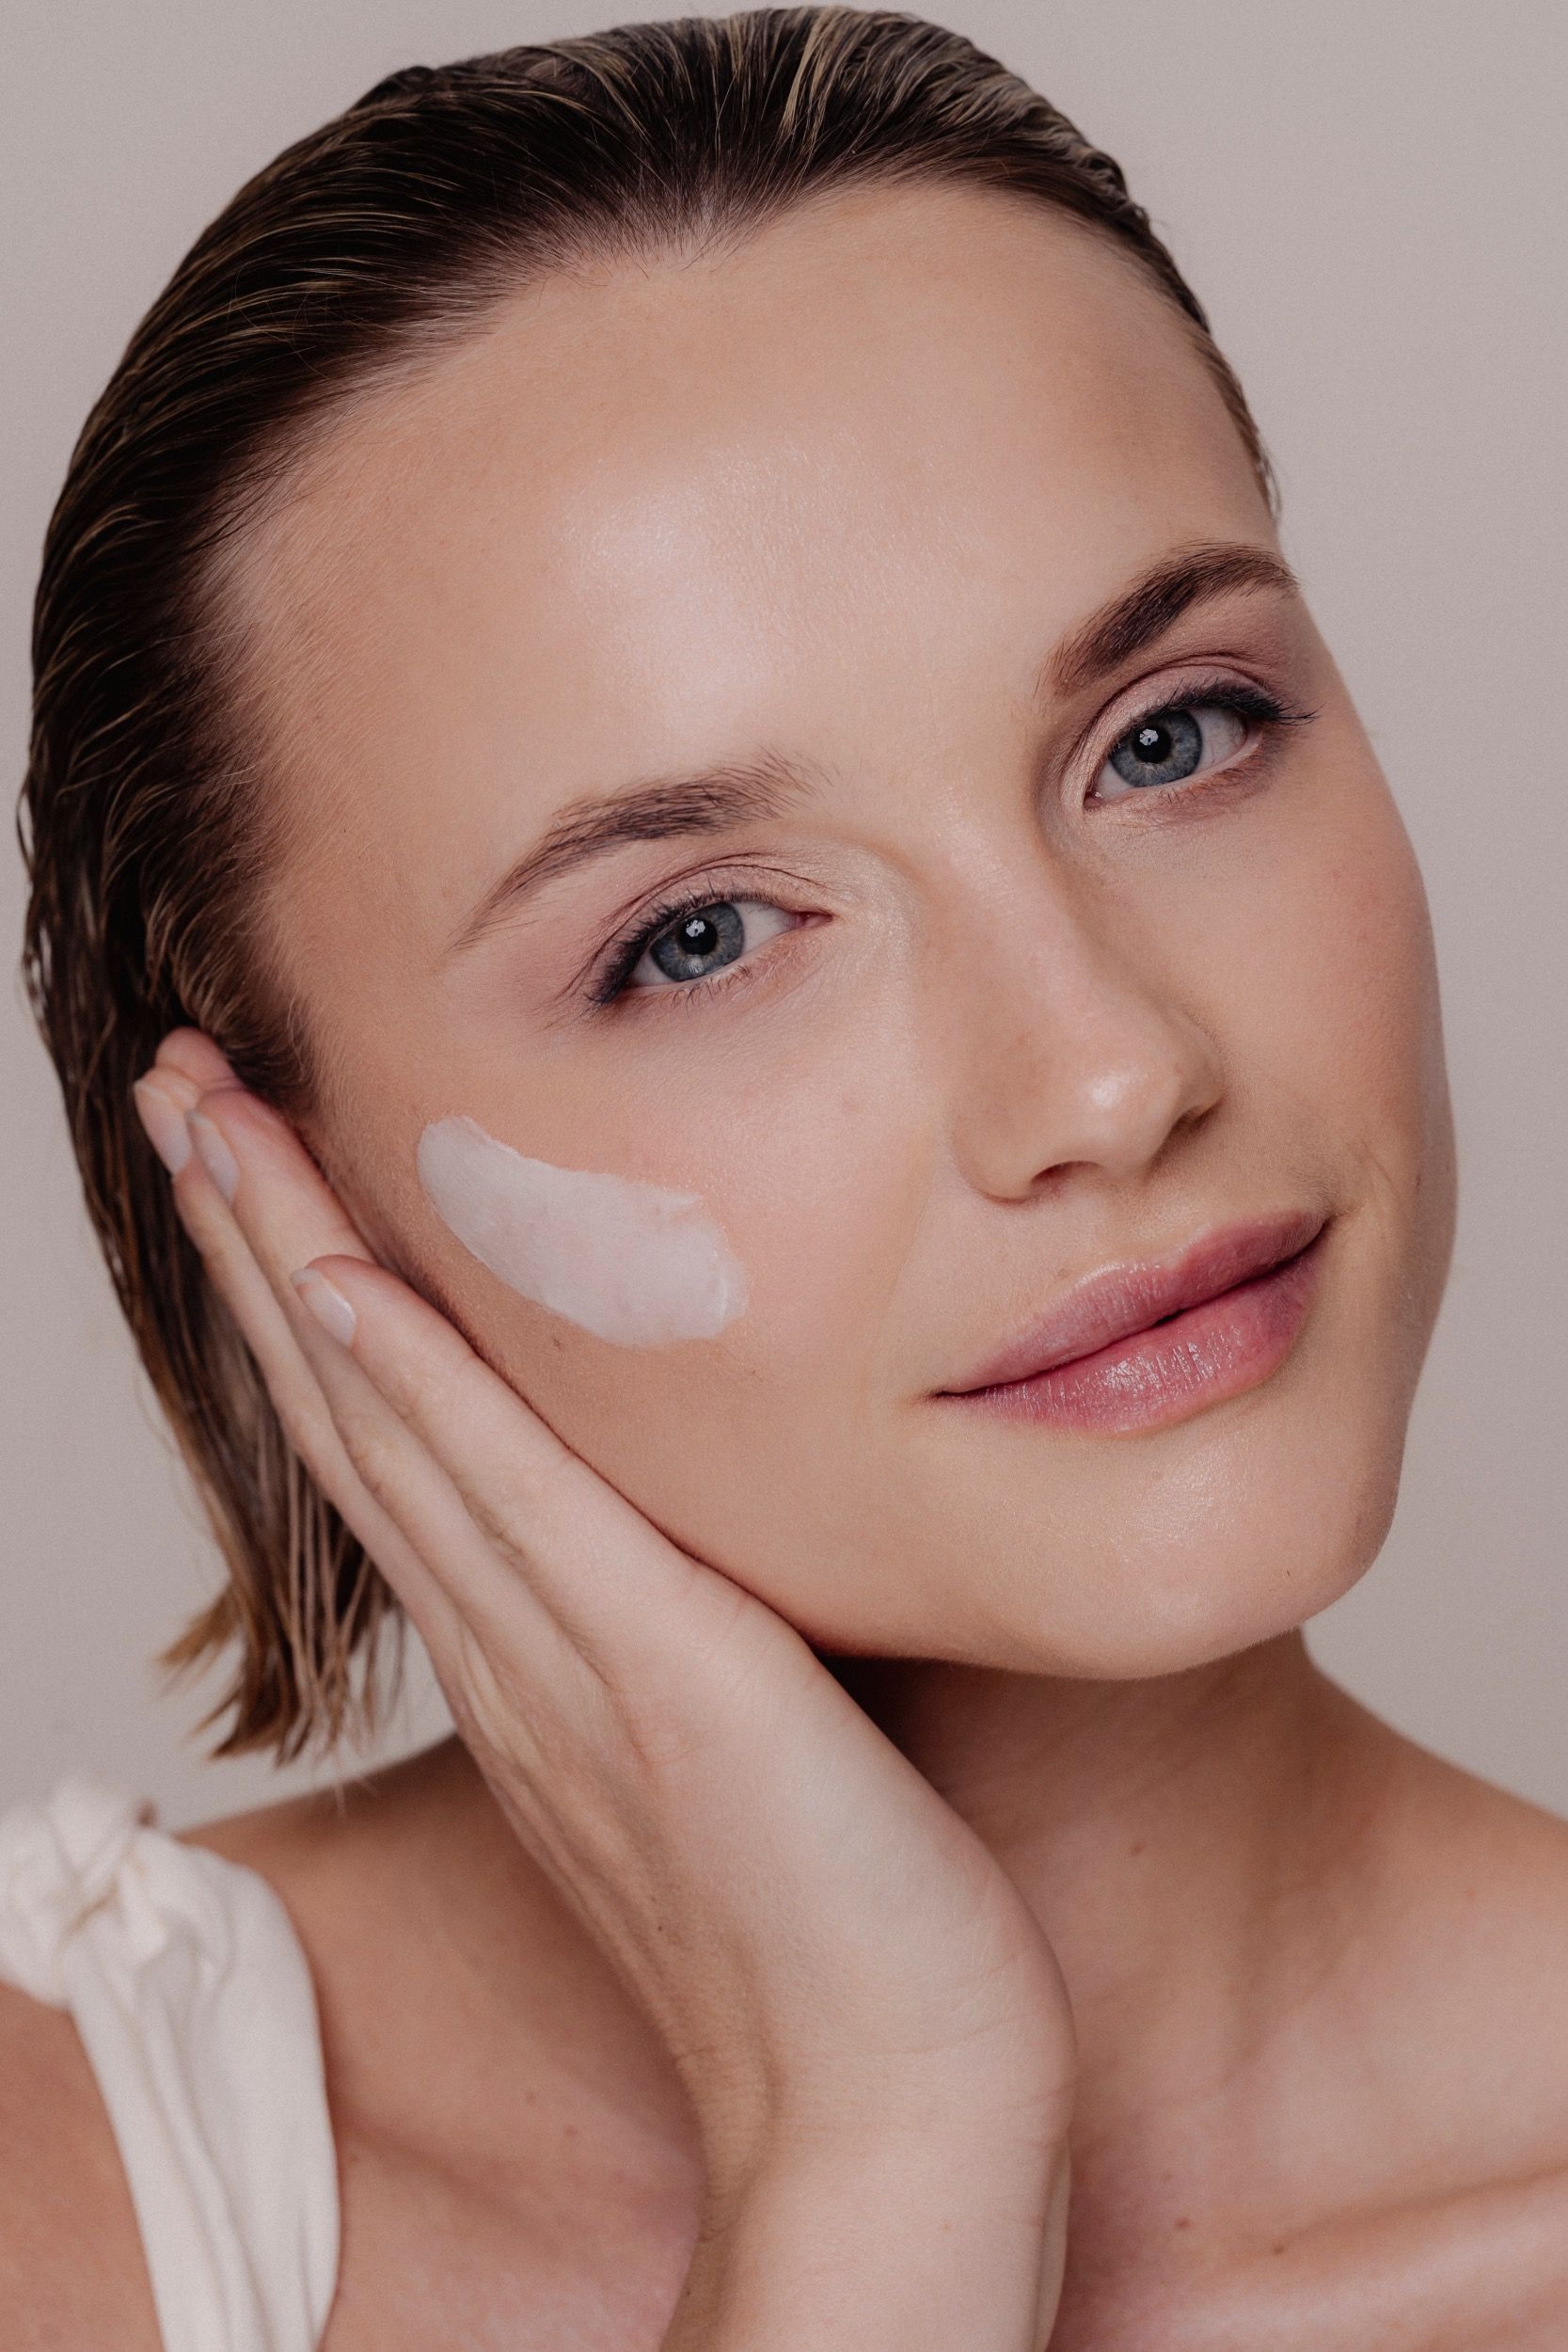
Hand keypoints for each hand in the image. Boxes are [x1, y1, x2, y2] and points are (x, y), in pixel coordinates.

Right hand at [133, 1031, 1074, 2347]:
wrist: (897, 2108)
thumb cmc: (847, 1927)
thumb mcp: (740, 1730)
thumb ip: (687, 1623)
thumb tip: (698, 1524)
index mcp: (536, 1653)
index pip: (395, 1435)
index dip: (315, 1290)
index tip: (263, 1162)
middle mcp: (518, 1645)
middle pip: (352, 1402)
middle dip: (262, 1237)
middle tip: (187, 1091)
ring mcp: (570, 1664)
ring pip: (395, 1423)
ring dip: (296, 1261)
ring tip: (218, 1118)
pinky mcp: (665, 1685)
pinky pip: (513, 1508)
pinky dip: (418, 1388)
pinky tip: (347, 1278)